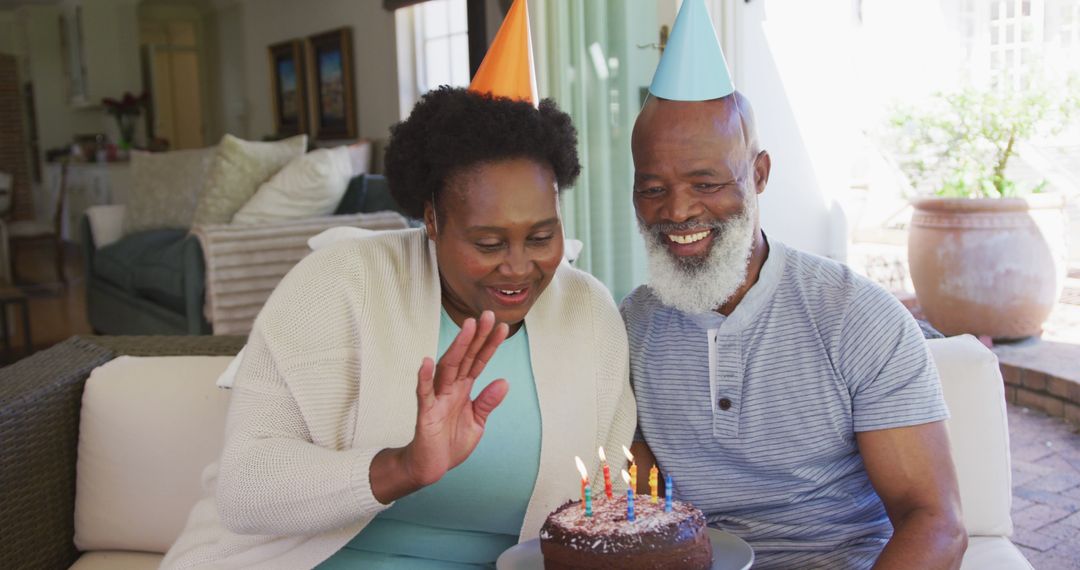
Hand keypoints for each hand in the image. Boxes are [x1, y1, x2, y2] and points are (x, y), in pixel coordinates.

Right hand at [401, 310, 509, 487]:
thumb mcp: (477, 422)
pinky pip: (423, 393)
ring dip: (457, 347)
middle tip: (487, 315)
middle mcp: (450, 388)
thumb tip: (504, 381)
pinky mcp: (425, 413)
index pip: (479, 362)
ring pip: (447, 368)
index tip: (503, 327)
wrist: (431, 466)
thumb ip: (487, 402)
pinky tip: (427, 362)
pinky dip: (424, 378)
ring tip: (467, 328)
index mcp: (463, 389)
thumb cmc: (450, 442)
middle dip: (476, 337)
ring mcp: (437, 398)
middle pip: (465, 358)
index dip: (490, 345)